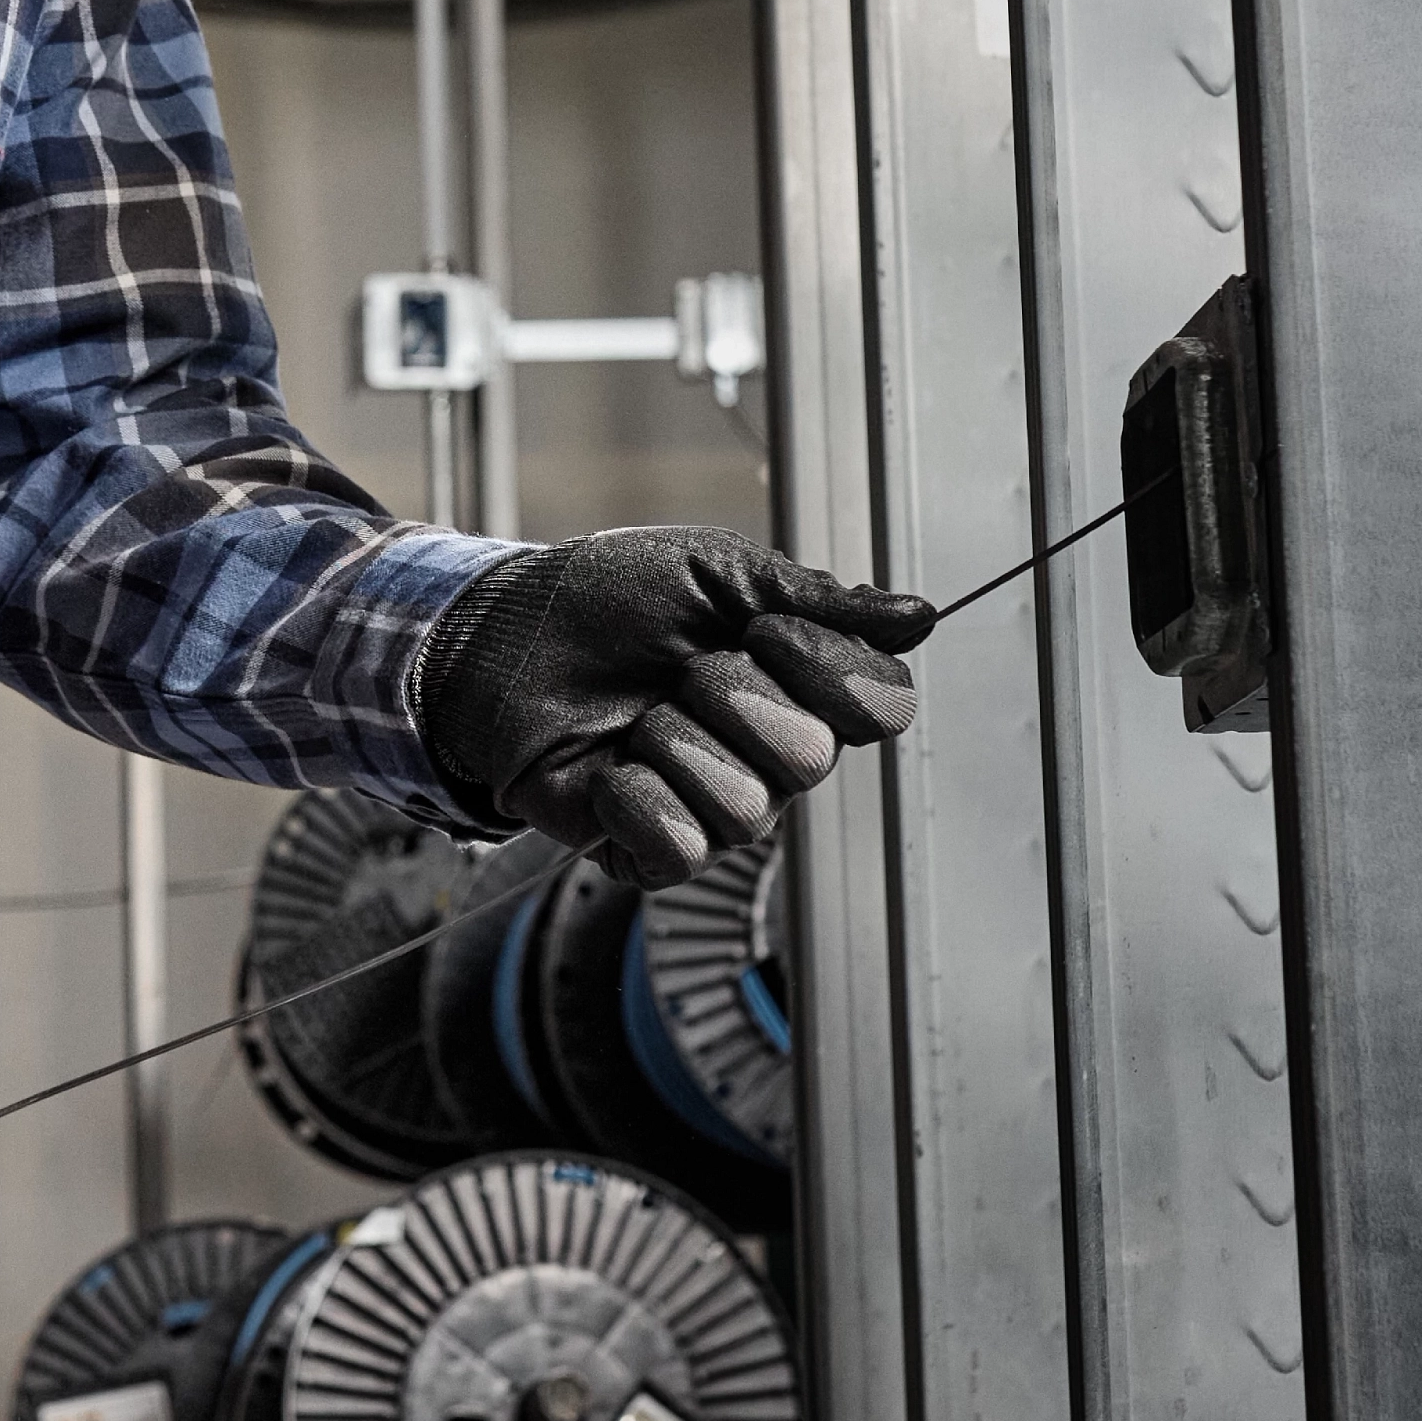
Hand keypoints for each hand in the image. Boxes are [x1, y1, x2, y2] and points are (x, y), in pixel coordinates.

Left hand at [416, 526, 935, 888]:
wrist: (501, 635)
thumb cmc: (604, 600)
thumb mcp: (713, 572)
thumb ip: (815, 599)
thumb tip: (919, 615)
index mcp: (799, 687)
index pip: (881, 706)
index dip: (829, 671)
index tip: (762, 631)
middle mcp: (770, 756)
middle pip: (811, 758)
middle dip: (731, 697)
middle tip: (679, 672)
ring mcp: (713, 807)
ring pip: (745, 808)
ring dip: (673, 744)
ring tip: (635, 718)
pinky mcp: (651, 848)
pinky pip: (681, 848)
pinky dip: (634, 799)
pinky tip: (608, 769)